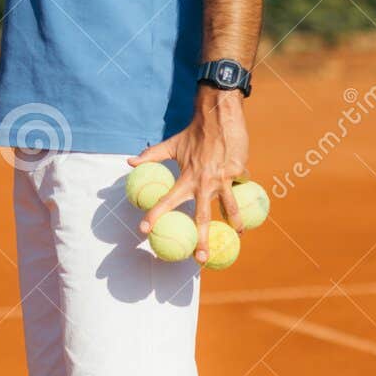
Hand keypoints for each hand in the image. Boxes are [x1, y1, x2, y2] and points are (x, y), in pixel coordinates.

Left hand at [133, 87, 250, 262]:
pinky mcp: (239, 173)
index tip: (144, 230)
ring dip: (234, 225)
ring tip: (236, 237)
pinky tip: (245, 203)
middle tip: (199, 259)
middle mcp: (205, 183)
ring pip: (230, 208)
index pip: (167, 201)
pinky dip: (242, 194)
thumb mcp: (172, 145)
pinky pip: (240, 187)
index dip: (155, 215)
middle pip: (202, 217)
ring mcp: (224, 179)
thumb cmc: (194, 133)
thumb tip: (129, 162)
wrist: (220, 115)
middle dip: (201, 241)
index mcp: (186, 178)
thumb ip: (151, 155)